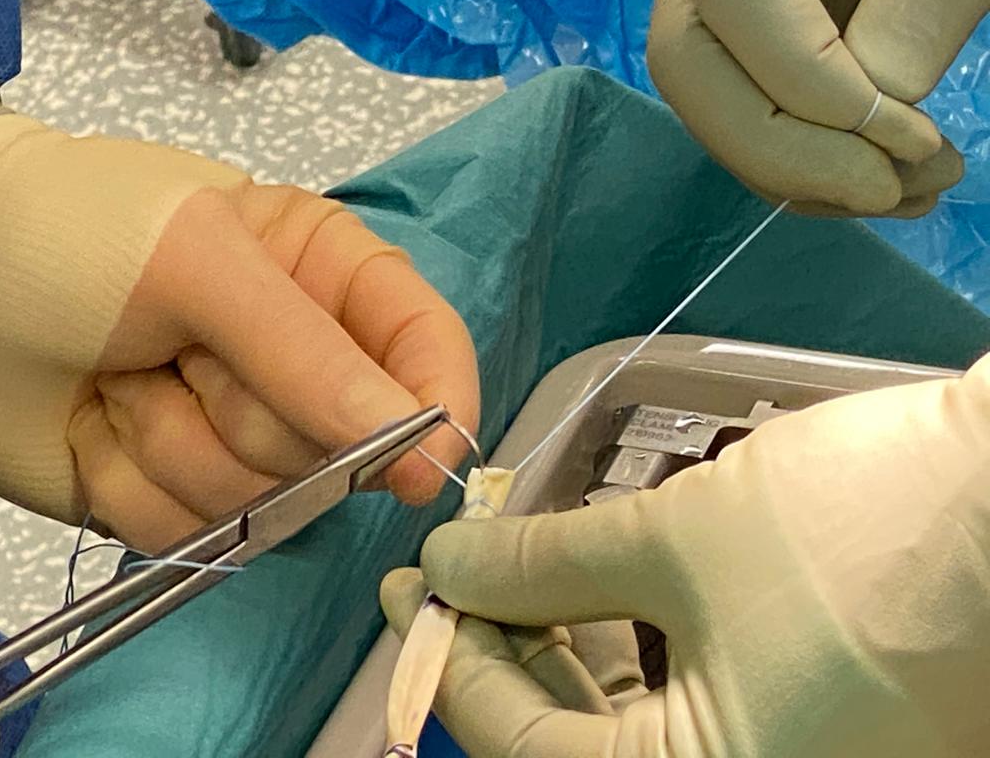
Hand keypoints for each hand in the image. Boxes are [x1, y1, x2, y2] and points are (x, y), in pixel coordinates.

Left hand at [0, 115, 478, 552]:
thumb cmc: (70, 232)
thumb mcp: (195, 260)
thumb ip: (306, 350)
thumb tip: (407, 437)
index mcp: (329, 280)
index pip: (427, 350)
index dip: (437, 410)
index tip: (415, 467)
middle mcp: (303, 367)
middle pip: (341, 448)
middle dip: (246, 413)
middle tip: (176, 351)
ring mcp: (244, 438)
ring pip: (265, 503)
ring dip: (173, 446)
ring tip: (122, 377)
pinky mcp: (186, 495)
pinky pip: (194, 537)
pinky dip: (129, 485)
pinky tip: (98, 422)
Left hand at [383, 353, 989, 756]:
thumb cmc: (855, 528)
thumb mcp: (675, 542)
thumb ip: (544, 564)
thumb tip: (450, 564)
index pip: (527, 746)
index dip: (451, 661)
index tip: (407, 590)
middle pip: (573, 743)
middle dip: (504, 655)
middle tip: (453, 581)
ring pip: (630, 728)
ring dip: (562, 651)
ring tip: (510, 579)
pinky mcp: (810, 729)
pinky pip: (688, 710)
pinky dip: (629, 654)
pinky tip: (593, 597)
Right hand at [647, 0, 989, 216]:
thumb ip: (916, 12)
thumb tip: (885, 114)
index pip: (751, 22)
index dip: (832, 102)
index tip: (917, 146)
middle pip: (694, 78)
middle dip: (789, 157)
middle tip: (884, 192)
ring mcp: (699, 17)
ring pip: (710, 114)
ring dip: (800, 178)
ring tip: (899, 195)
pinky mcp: (727, 56)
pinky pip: (737, 123)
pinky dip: (800, 168)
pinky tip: (868, 181)